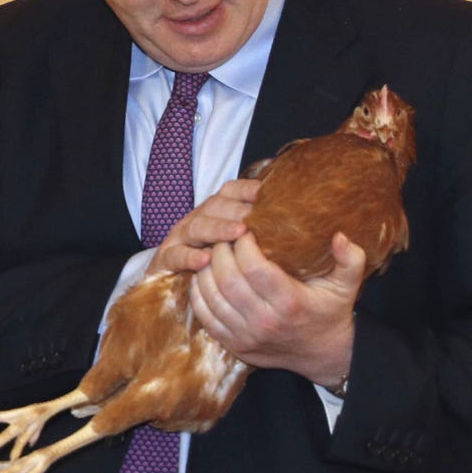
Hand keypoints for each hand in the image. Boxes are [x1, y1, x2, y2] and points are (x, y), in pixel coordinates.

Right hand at [146, 178, 261, 275]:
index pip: (231, 190)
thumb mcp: (242, 245)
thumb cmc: (221, 266)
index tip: (267, 193)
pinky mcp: (166, 259)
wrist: (175, 283)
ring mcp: (181, 237)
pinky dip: (189, 256)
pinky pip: (175, 255)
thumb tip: (305, 227)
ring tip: (238, 233)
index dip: (248, 189)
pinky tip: (205, 260)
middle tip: (256, 217)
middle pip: (215, 205)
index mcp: (217, 210)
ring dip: (218, 228)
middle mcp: (199, 218)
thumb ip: (266, 235)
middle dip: (237, 209)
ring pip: (197, 226)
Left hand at [189, 231, 364, 387]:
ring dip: (205, 268)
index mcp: (290, 303)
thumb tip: (339, 235)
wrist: (323, 355)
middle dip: (220, 251)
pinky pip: (205, 316)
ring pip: (211, 297)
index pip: (253, 267)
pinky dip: (198, 292)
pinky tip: (203, 274)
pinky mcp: (233, 344)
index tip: (245, 229)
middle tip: (224, 235)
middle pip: (227, 279)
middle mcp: (265, 322)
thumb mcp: (347, 285)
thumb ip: (350, 259)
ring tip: (213, 250)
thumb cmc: (331, 311)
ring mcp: (246, 336)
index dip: (242, 244)